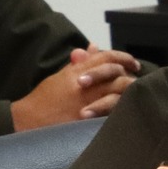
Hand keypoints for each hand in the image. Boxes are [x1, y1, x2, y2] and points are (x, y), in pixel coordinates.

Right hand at [10, 46, 139, 130]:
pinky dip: (124, 108)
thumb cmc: (45, 100)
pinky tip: (130, 110)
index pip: (105, 57)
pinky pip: (114, 111)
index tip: (133, 63)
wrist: (28, 122)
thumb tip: (93, 47)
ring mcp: (88, 101)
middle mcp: (84, 84)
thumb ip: (80, 64)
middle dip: (130, 76)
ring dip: (130, 92)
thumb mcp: (61, 77)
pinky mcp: (90, 119)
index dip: (123, 57)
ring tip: (136, 95)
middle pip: (116, 73)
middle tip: (139, 80)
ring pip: (119, 91)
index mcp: (77, 72)